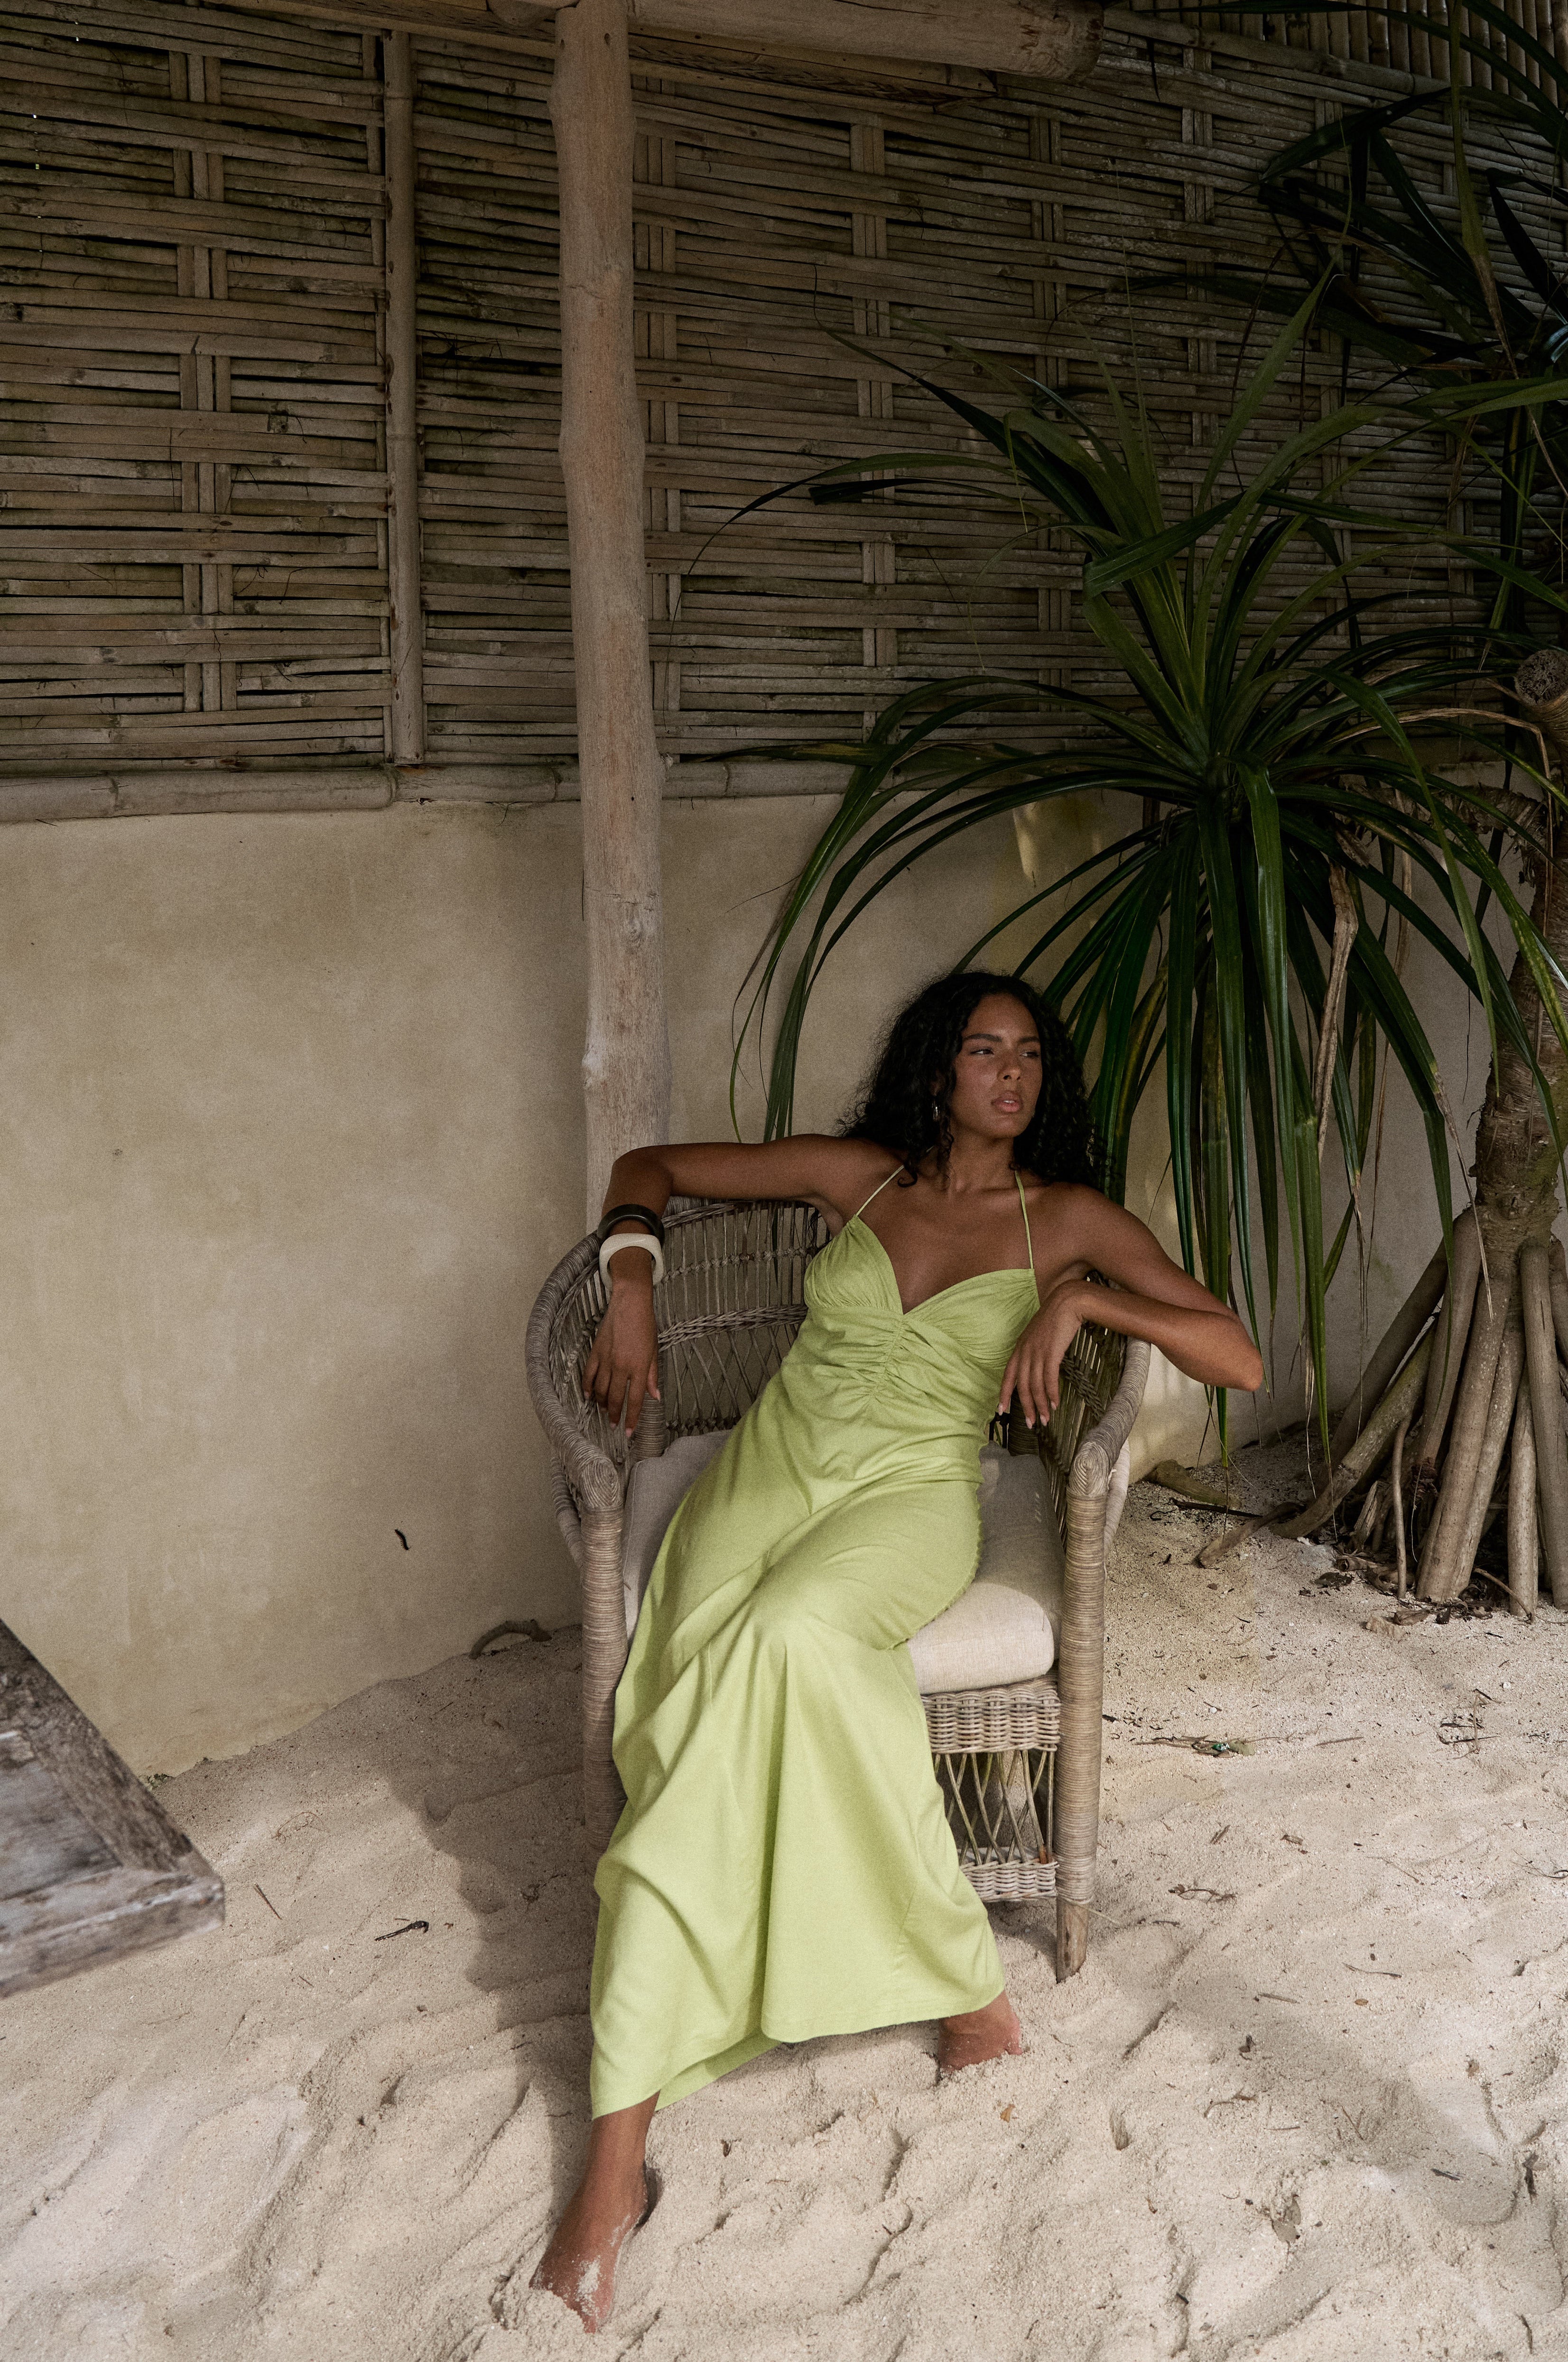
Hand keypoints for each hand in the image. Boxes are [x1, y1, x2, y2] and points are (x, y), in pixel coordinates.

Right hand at [583, 1270, 659, 1435]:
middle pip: (615, 1398)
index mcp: (639, 1367)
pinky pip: (589, 1375)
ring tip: (605, 1410)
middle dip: (614, 1415)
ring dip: (602, 1403)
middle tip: (613, 1425)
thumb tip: (655, 1396)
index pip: (635, 1400)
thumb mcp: (654, 1351)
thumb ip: (652, 1375)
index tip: (628, 1432)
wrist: (630, 1304)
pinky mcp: (595, 1352)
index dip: (632, 1418)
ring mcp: (606, 1359)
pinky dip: (588, 1387)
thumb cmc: (645, 1326)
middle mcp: (622, 1366)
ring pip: (600, 1389)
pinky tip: (589, 1396)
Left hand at [999, 1282, 1085, 1428]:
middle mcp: (1025, 1351)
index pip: (1007, 1375)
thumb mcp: (1039, 1335)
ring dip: (1040, 1405)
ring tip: (1045, 1419)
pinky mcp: (1051, 1352)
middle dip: (1025, 1407)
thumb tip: (1039, 1367)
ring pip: (1035, 1385)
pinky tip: (1055, 1404)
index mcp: (1020, 1348)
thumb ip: (1035, 1351)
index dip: (1003, 1394)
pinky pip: (1049, 1378)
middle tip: (1031, 1423)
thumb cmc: (1055, 1318)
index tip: (1001, 1410)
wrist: (1067, 1301)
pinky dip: (1051, 1393)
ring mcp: (1037, 1352)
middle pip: (1021, 1386)